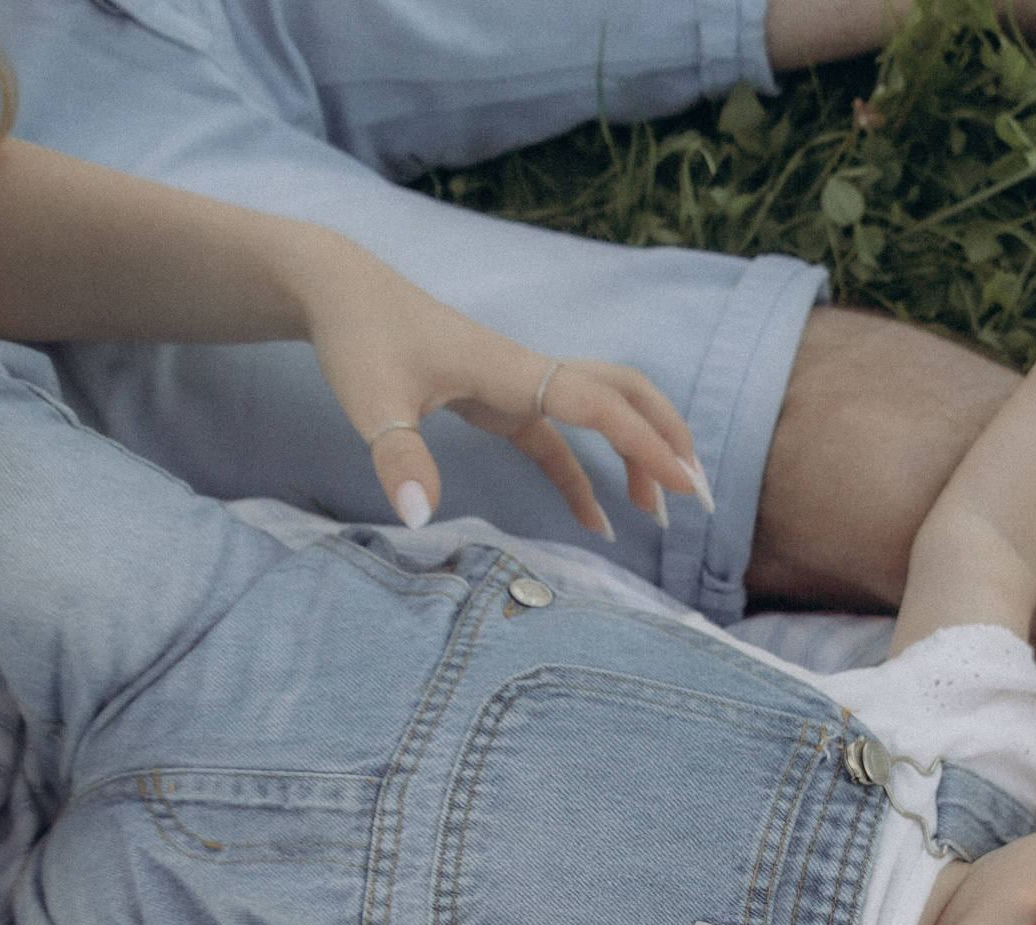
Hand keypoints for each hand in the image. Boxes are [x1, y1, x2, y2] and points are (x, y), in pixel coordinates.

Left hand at [304, 254, 710, 539]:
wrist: (341, 292)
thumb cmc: (358, 339)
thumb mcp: (370, 403)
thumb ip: (399, 459)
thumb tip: (419, 517)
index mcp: (512, 371)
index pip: (600, 406)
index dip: (645, 444)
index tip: (681, 486)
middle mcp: (529, 372)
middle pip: (626, 394)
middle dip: (666, 440)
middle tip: (694, 497)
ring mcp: (519, 384)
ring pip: (604, 412)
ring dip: (637, 454)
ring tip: (656, 512)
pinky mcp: (501, 400)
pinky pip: (561, 438)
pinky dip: (585, 476)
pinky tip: (597, 522)